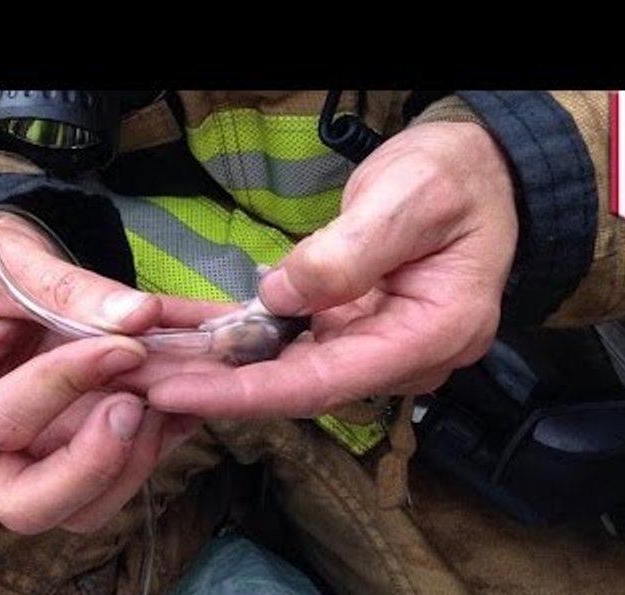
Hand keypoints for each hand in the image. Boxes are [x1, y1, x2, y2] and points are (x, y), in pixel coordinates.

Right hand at [0, 216, 198, 533]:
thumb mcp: (3, 255)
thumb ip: (64, 286)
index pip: (0, 421)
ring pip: (84, 508)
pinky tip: (186, 394)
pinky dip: (161, 440)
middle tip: (136, 405)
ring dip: (137, 458)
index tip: (123, 346)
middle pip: (29, 507)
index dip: (66, 387)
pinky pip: (118, 476)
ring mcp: (25, 463)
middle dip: (96, 463)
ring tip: (168, 393)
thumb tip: (139, 316)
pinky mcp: (70, 457)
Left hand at [141, 122, 518, 417]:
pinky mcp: (361, 333)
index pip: (327, 382)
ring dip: (227, 373)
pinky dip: (249, 348)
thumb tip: (279, 299)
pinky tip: (198, 345)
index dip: (248, 393)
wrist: (480, 171)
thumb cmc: (455, 179)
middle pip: (304, 388)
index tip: (179, 394)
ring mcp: (383, 349)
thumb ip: (345, 256)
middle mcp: (407, 359)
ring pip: (296, 374)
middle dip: (222, 389)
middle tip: (144, 382)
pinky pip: (300, 349)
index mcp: (432, 336)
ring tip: (156, 368)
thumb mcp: (406, 201)